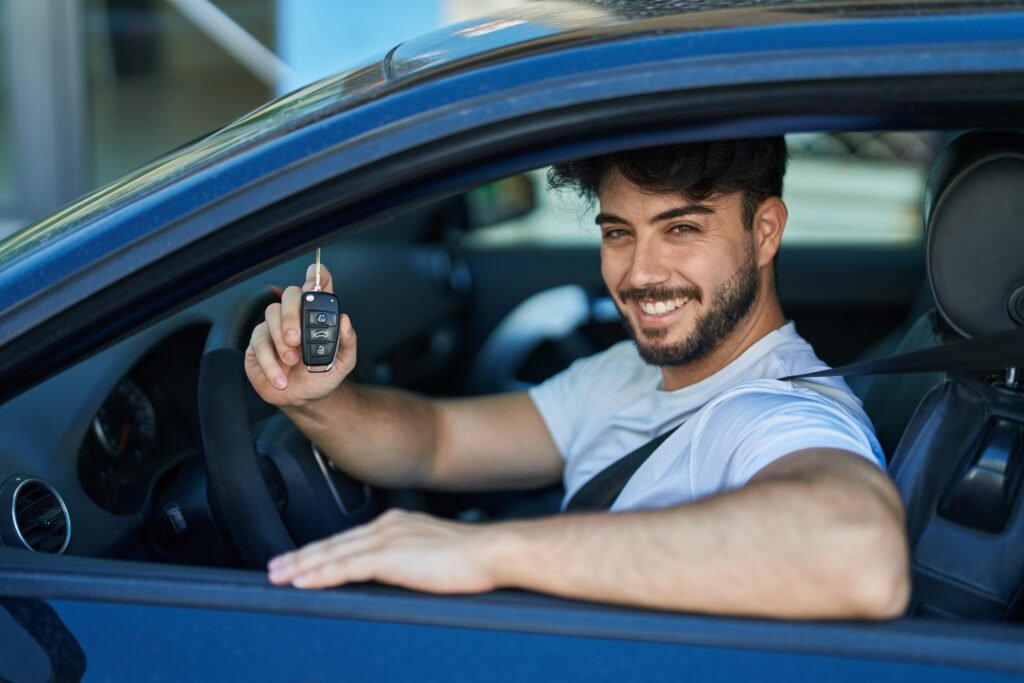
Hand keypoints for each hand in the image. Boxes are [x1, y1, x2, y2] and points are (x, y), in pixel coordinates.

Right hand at [245, 263, 356, 407]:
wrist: (305, 398)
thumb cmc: (322, 375)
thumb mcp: (344, 362)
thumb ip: (348, 341)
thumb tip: (344, 320)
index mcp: (317, 314)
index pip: (317, 284)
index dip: (315, 277)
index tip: (313, 284)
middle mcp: (295, 316)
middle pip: (289, 294)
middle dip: (291, 315)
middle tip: (296, 339)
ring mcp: (274, 327)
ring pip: (271, 314)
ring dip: (280, 340)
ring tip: (292, 361)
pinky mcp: (258, 344)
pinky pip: (258, 343)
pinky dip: (270, 362)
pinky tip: (281, 377)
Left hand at [267, 509, 501, 593]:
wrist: (493, 550)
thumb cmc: (475, 557)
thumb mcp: (436, 552)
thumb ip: (413, 558)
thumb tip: (405, 572)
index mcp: (398, 524)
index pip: (350, 538)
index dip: (322, 550)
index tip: (301, 559)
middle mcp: (387, 526)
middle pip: (334, 544)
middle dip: (301, 556)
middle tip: (274, 568)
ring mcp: (387, 539)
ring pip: (332, 554)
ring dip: (301, 566)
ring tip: (277, 577)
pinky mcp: (390, 557)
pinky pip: (345, 567)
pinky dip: (320, 574)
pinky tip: (302, 582)